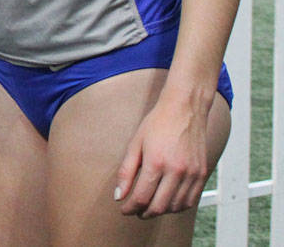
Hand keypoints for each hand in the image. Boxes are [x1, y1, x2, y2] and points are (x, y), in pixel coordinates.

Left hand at [114, 87, 210, 217]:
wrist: (184, 109)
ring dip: (161, 211)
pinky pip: (191, 201)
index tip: (124, 209)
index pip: (142, 197)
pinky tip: (167, 201)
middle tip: (135, 211)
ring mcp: (192, 174)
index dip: (130, 208)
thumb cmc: (157, 123)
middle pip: (160, 206)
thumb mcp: (135, 144)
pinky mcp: (202, 174)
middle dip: (144, 213)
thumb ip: (126, 172)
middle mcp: (177, 171)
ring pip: (176, 207)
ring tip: (150, 205)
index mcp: (157, 162)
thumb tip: (119, 195)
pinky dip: (178, 206)